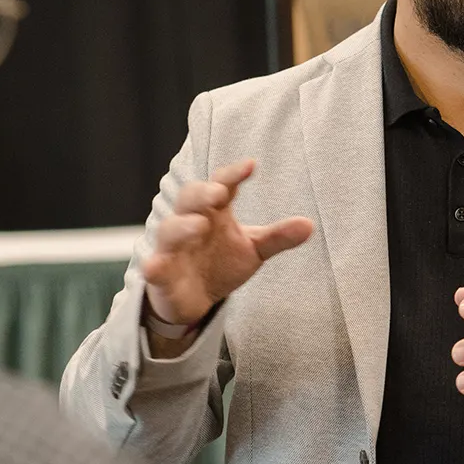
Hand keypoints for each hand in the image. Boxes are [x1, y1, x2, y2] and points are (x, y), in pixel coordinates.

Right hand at [140, 159, 313, 329]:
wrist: (194, 298)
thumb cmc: (221, 263)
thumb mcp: (254, 249)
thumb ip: (278, 237)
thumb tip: (310, 225)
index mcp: (214, 211)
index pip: (222, 185)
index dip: (233, 175)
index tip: (251, 165)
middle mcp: (190, 223)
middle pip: (189, 199)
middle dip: (202, 193)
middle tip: (219, 192)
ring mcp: (173, 248)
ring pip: (169, 230)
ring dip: (182, 226)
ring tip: (200, 226)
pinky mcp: (161, 274)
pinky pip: (153, 267)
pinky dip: (153, 265)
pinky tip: (154, 265)